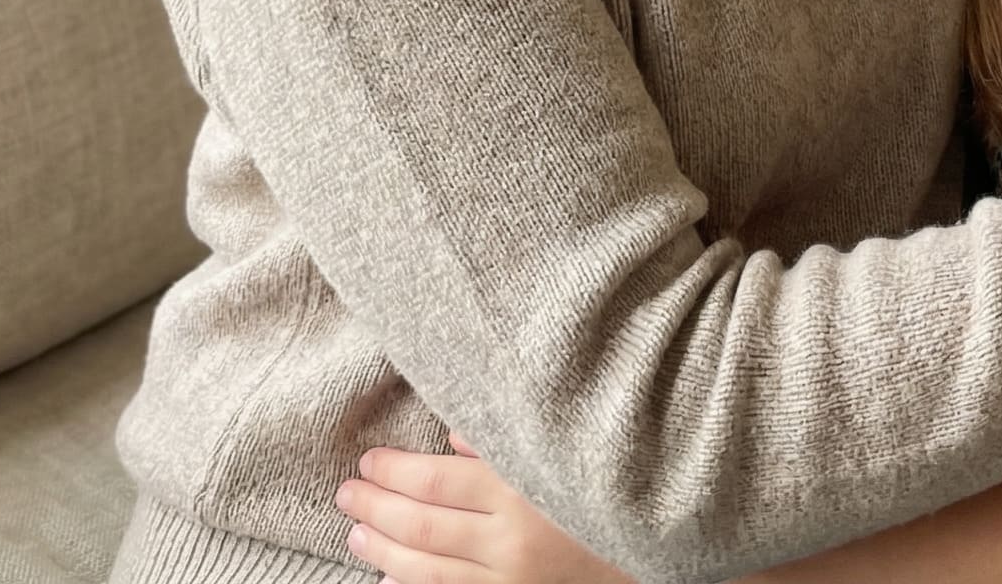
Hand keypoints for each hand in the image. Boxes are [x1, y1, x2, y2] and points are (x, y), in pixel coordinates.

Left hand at [335, 432, 631, 583]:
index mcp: (518, 490)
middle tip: (346, 492)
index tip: (367, 460)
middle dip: (377, 507)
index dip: (394, 471)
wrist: (654, 543)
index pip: (435, 481)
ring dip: (384, 551)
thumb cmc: (604, 481)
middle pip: (423, 527)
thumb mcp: (560, 448)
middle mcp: (509, 542)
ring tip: (356, 532)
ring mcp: (509, 581)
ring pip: (427, 571)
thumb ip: (505, 439)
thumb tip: (451, 432)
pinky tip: (390, 580)